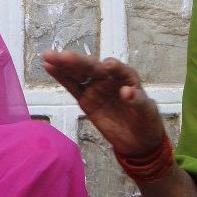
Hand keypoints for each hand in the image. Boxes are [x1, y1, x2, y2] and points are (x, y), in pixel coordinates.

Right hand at [42, 50, 165, 156]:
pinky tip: (50, 67)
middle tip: (62, 55)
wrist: (138, 141)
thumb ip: (138, 101)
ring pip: (78, 74)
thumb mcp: (147, 112)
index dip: (113, 67)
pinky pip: (72, 86)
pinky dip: (61, 77)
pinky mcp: (86, 100)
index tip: (106, 65)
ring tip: (48, 56)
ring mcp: (95, 88)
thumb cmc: (146, 121)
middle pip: (92, 67)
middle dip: (77, 61)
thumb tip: (127, 92)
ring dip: (64, 65)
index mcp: (127, 77)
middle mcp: (109, 78)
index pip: (118, 70)